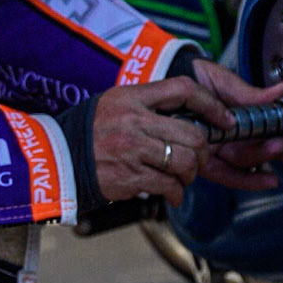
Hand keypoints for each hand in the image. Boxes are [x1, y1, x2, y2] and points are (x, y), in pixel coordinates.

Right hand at [89, 63, 282, 208]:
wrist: (58, 159)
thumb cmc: (91, 132)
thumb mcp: (116, 103)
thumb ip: (149, 104)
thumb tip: (193, 116)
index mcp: (132, 97)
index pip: (183, 89)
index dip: (211, 104)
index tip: (225, 119)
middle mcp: (133, 120)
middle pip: (193, 134)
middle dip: (203, 151)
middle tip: (197, 158)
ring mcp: (132, 149)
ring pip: (185, 162)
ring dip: (190, 174)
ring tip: (180, 177)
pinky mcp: (130, 176)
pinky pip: (169, 185)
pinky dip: (175, 193)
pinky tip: (168, 191)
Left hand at [189, 58, 282, 191]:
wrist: (163, 77)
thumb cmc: (191, 75)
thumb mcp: (226, 81)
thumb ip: (254, 95)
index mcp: (242, 115)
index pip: (274, 127)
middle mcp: (233, 135)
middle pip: (263, 146)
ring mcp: (219, 148)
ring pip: (249, 158)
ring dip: (268, 155)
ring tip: (281, 146)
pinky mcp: (204, 161)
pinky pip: (229, 175)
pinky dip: (249, 179)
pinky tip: (269, 179)